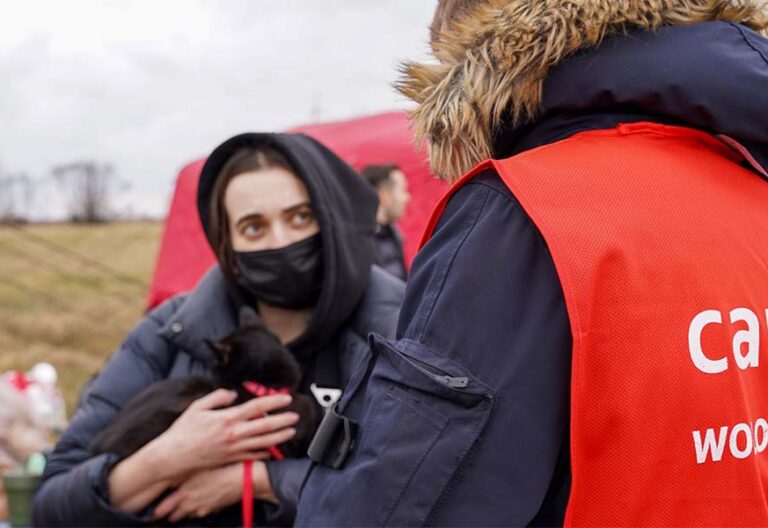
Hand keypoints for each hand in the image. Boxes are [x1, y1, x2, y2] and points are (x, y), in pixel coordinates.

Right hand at [145, 389, 298, 479]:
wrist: (173, 457)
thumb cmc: (183, 431)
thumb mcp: (197, 407)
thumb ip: (216, 397)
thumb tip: (232, 394)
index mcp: (227, 418)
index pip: (256, 407)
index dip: (273, 402)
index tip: (286, 398)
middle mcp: (233, 434)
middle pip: (265, 426)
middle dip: (283, 420)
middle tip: (296, 416)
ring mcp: (233, 449)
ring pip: (263, 443)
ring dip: (279, 437)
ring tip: (291, 432)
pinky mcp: (230, 460)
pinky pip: (252, 457)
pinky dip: (264, 453)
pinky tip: (272, 450)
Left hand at [153, 460, 275, 521]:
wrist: (244, 477)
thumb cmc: (223, 465)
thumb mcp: (202, 464)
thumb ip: (186, 471)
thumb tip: (174, 477)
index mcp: (184, 490)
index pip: (164, 506)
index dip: (157, 510)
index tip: (152, 511)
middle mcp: (190, 502)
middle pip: (172, 515)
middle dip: (167, 514)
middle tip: (159, 514)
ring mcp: (201, 508)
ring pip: (186, 515)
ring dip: (181, 513)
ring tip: (177, 512)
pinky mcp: (212, 509)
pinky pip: (200, 513)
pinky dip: (197, 510)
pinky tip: (198, 505)